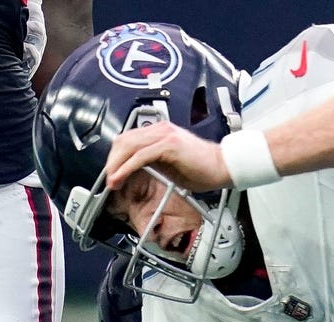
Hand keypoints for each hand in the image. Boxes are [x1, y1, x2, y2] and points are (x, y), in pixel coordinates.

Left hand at [105, 121, 231, 192]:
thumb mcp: (172, 164)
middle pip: (123, 140)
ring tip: (112, 181)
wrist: (225, 166)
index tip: (113, 172)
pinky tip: (122, 177)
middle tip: (109, 178)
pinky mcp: (168, 145)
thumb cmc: (205, 168)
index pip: (129, 139)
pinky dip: (127, 168)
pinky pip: (140, 156)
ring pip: (128, 146)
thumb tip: (137, 169)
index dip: (116, 156)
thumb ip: (154, 162)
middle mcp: (160, 129)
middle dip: (112, 161)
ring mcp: (164, 135)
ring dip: (116, 165)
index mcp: (161, 132)